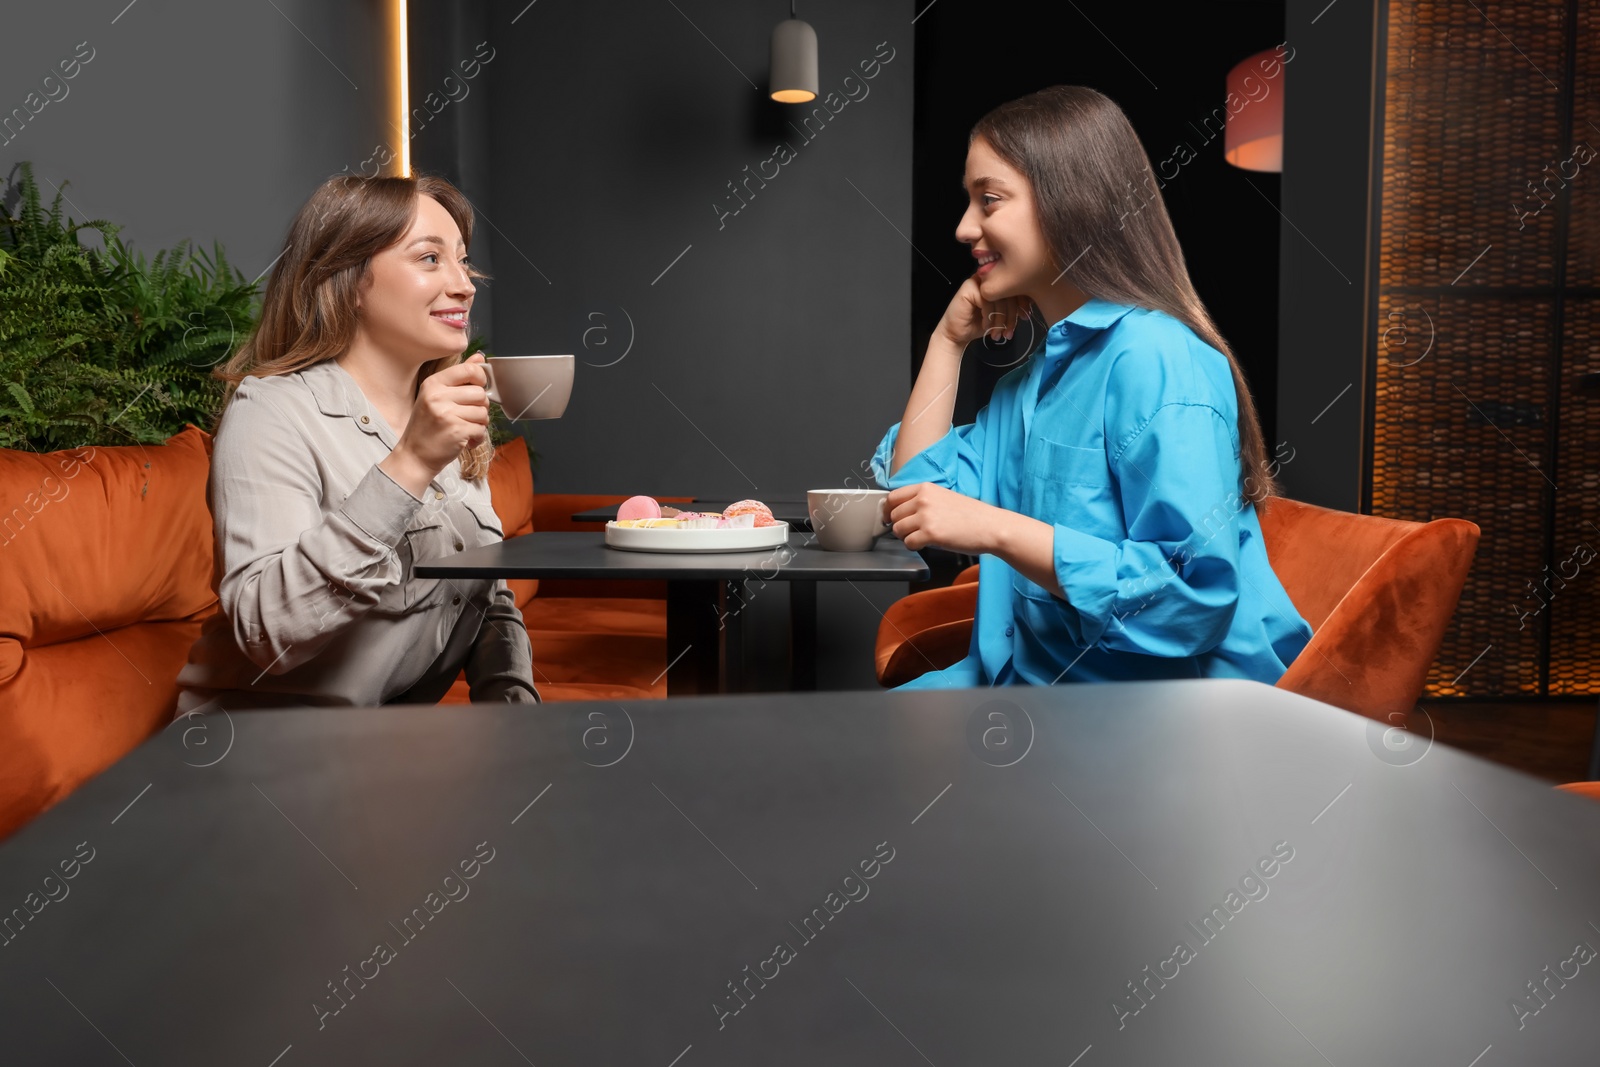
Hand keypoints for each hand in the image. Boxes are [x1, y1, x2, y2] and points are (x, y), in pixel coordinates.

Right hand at [395, 352, 491, 475]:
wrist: (415, 456)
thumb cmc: (428, 427)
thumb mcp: (437, 397)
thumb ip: (459, 377)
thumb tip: (480, 357)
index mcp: (433, 384)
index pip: (468, 369)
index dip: (481, 378)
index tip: (478, 388)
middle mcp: (438, 396)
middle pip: (480, 393)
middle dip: (480, 407)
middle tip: (468, 416)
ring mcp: (446, 413)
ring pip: (483, 412)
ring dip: (479, 424)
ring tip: (465, 428)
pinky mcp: (456, 430)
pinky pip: (481, 429)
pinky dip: (477, 437)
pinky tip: (465, 440)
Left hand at [886, 482, 1001, 553]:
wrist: (991, 526)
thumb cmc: (972, 515)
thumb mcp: (944, 497)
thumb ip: (923, 500)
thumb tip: (902, 511)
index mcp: (926, 488)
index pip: (893, 497)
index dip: (889, 510)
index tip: (890, 517)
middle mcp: (923, 499)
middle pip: (893, 515)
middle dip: (899, 526)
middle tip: (912, 532)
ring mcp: (926, 516)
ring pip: (898, 529)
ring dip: (906, 537)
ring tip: (921, 538)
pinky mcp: (930, 533)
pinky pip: (908, 543)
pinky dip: (914, 546)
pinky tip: (927, 544)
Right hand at [935, 275, 1033, 348]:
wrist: (956, 334)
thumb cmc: (978, 325)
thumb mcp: (1000, 317)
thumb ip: (1012, 309)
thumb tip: (1028, 309)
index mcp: (997, 282)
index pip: (1016, 287)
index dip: (1023, 303)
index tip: (1025, 317)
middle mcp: (988, 278)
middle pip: (1009, 292)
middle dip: (1011, 315)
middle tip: (1009, 332)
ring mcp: (977, 281)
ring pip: (999, 297)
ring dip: (1000, 319)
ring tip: (998, 334)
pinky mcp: (968, 287)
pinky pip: (987, 300)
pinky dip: (989, 316)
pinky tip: (986, 327)